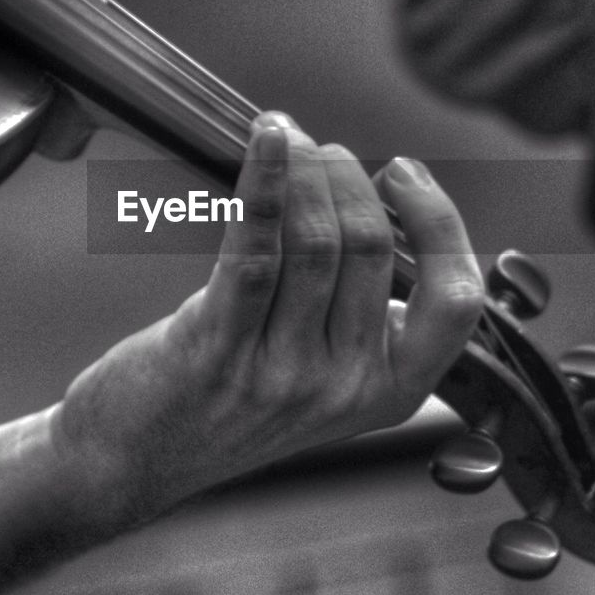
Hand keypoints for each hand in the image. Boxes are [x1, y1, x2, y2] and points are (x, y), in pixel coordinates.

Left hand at [53, 112, 483, 522]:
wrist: (137, 456)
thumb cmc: (232, 396)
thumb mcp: (323, 373)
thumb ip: (360, 307)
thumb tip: (375, 196)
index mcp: (391, 390)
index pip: (457, 299)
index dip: (440, 222)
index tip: (403, 173)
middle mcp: (345, 388)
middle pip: (372, 247)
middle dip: (347, 176)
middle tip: (319, 151)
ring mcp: (284, 376)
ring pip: (316, 241)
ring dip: (303, 170)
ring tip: (285, 138)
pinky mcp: (219, 351)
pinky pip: (254, 249)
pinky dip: (264, 182)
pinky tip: (266, 138)